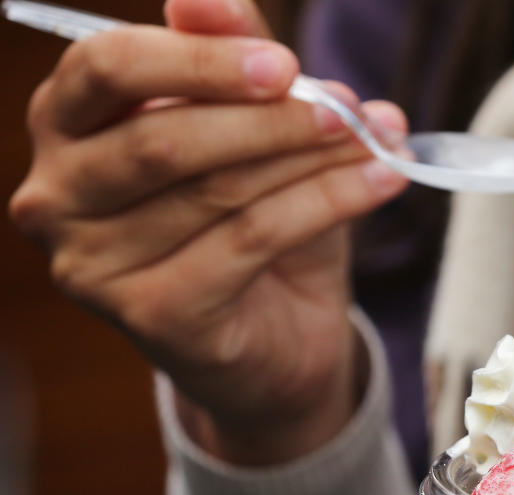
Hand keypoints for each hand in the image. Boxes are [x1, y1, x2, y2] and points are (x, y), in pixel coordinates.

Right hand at [8, 0, 410, 463]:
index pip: (106, 67)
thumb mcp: (248, 130)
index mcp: (66, 128)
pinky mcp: (152, 316)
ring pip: (217, 190)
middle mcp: (56, 197)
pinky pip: (252, 240)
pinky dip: (329, 203)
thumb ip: (230, 62)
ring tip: (379, 144)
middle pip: (164, 136)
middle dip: (270, 118)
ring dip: (312, 160)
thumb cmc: (251, 222)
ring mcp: (94, 266)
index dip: (199, 59)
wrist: (278, 339)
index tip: (283, 63)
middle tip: (347, 111)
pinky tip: (381, 183)